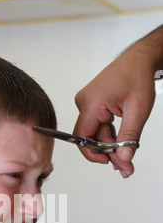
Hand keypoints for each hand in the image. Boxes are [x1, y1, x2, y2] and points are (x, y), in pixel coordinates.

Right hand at [73, 46, 156, 177]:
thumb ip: (129, 137)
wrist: (139, 59)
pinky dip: (109, 135)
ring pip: (95, 133)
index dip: (93, 153)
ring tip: (127, 152)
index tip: (109, 162)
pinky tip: (121, 139)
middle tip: (125, 164)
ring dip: (109, 144)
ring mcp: (87, 103)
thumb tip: (123, 159)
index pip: (82, 137)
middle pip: (90, 137)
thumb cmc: (138, 76)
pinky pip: (97, 126)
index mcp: (92, 103)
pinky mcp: (92, 104)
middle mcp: (84, 103)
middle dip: (107, 151)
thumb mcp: (138, 110)